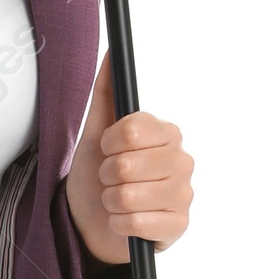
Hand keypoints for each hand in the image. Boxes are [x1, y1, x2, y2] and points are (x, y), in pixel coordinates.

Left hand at [64, 53, 194, 263]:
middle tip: (111, 180)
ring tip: (116, 201)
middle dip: (107, 175)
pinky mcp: (179, 226)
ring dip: (110, 201)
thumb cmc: (98, 177)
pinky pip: (135, 222)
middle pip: (126, 164)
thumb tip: (112, 52)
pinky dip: (119, 224)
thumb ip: (106, 92)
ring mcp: (184, 195)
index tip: (107, 150)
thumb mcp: (96, 132)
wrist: (94, 224)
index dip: (108, 144)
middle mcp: (182, 160)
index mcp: (167, 133)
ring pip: (127, 195)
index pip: (131, 129)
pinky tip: (124, 222)